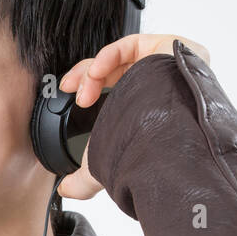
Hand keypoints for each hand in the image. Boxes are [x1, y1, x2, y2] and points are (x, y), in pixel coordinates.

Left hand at [54, 34, 210, 199]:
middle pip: (118, 71)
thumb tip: (66, 191)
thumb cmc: (149, 151)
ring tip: (83, 91)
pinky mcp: (171, 47)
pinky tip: (95, 74)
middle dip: (87, 79)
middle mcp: (161, 85)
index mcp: (150, 107)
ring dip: (93, 72)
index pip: (118, 89)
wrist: (169, 138)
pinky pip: (130, 44)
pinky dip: (106, 57)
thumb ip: (86, 180)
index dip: (91, 89)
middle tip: (70, 91)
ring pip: (122, 58)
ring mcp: (168, 64)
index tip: (71, 97)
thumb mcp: (109, 162)